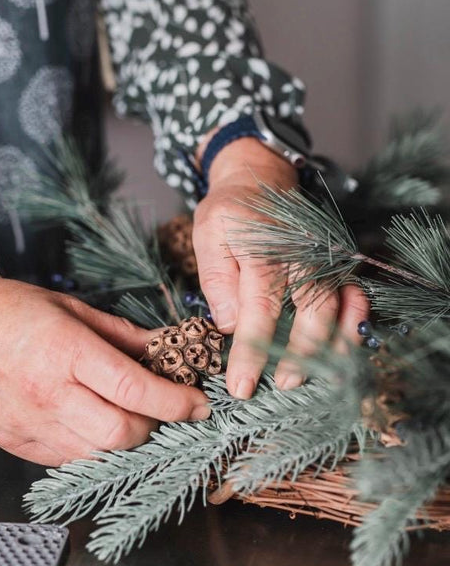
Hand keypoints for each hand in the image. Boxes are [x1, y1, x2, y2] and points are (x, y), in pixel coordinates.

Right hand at [0, 278, 209, 464]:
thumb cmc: (16, 310)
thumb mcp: (75, 309)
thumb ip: (125, 335)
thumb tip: (167, 347)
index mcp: (68, 352)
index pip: (135, 390)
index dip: (176, 402)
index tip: (198, 404)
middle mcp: (49, 393)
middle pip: (122, 434)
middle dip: (155, 426)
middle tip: (162, 409)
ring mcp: (30, 423)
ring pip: (98, 455)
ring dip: (126, 441)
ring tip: (130, 417)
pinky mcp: (16, 442)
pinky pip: (69, 460)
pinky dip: (93, 447)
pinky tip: (95, 423)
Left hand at [193, 136, 369, 398]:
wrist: (260, 178)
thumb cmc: (230, 212)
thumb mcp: (208, 235)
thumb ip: (218, 279)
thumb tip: (230, 325)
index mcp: (264, 250)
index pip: (259, 310)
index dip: (251, 353)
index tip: (241, 386)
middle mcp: (302, 254)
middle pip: (311, 311)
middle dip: (300, 354)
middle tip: (285, 383)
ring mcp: (324, 256)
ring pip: (339, 304)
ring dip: (335, 343)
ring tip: (324, 375)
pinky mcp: (335, 260)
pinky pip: (354, 291)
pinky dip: (356, 318)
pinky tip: (348, 341)